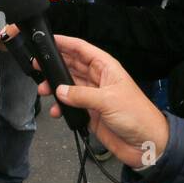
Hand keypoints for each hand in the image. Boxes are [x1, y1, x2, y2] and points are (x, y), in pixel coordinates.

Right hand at [37, 35, 169, 169]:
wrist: (146, 143)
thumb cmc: (136, 115)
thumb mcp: (108, 100)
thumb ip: (81, 95)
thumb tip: (59, 90)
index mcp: (106, 68)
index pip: (82, 49)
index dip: (66, 43)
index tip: (48, 40)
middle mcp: (97, 79)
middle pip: (72, 65)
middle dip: (55, 64)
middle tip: (37, 64)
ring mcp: (93, 96)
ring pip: (68, 86)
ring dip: (55, 87)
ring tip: (43, 90)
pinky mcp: (90, 113)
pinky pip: (71, 106)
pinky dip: (61, 108)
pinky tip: (56, 111)